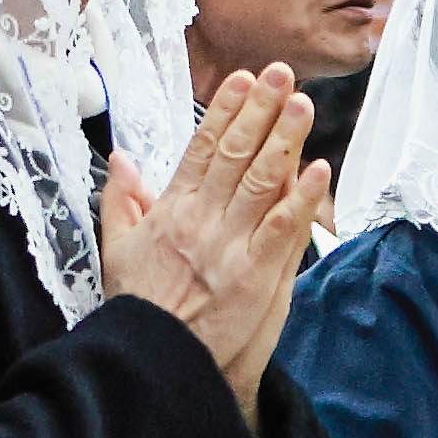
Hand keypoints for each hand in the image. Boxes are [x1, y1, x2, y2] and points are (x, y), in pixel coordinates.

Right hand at [102, 63, 335, 402]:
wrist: (156, 362)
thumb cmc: (142, 309)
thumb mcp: (117, 251)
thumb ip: (121, 202)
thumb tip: (122, 160)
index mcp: (171, 210)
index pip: (202, 149)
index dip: (226, 111)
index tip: (245, 80)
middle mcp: (201, 220)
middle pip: (236, 155)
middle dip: (261, 111)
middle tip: (282, 74)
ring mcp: (229, 247)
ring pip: (262, 182)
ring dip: (285, 140)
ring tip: (303, 104)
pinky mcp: (254, 277)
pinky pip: (282, 230)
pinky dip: (301, 199)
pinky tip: (319, 169)